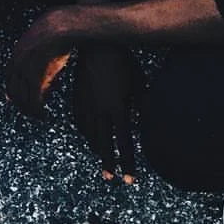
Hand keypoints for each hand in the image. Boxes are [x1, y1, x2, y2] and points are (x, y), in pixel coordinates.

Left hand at [6, 8, 74, 119]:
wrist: (64, 24)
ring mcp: (26, 66)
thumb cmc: (56, 37)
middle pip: (14, 93)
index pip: (9, 83)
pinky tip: (43, 115)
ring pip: (23, 97)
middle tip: (34, 115)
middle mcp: (17, 62)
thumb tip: (39, 87)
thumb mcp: (42, 51)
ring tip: (40, 117)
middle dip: (22, 107)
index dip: (14, 97)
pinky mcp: (37, 71)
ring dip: (30, 111)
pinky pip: (34, 97)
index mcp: (16, 56)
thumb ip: (36, 66)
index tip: (23, 106)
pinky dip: (37, 109)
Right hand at [72, 44, 139, 183]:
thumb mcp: (138, 83)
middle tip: (111, 179)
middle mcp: (99, 109)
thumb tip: (146, 120)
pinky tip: (90, 137)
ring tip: (103, 159)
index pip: (124, 143)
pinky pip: (80, 121)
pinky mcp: (77, 96)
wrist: (96, 44)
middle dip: (109, 163)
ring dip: (97, 148)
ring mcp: (86, 103)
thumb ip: (142, 104)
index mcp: (117, 107)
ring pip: (90, 134)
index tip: (129, 179)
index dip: (127, 162)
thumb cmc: (123, 62)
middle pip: (104, 144)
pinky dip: (85, 132)